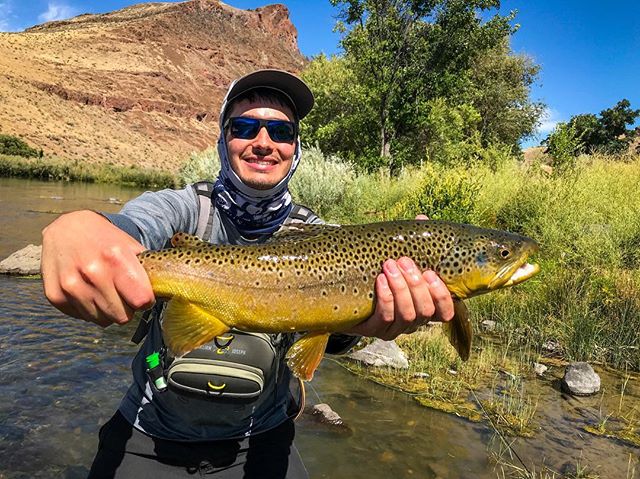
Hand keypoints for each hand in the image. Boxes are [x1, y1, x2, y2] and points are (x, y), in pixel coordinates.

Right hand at [41, 210, 154, 326]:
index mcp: (116, 258)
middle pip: (123, 316)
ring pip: (102, 320)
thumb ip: (146, 270)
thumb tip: (164, 292)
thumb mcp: (129, 246)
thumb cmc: (105, 239)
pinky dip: (89, 309)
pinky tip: (88, 291)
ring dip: (107, 310)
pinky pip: (83, 318)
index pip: (141, 300)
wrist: (66, 228)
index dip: (145, 300)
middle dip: (127, 308)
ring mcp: (71, 285)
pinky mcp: (55, 295)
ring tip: (105, 290)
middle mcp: (92, 272)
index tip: (142, 295)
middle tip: (122, 293)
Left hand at [345, 213, 453, 339]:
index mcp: (424, 307)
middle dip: (415, 284)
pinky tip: (380, 280)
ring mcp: (394, 329)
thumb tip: (422, 219)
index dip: (442, 295)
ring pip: (407, 315)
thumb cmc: (378, 273)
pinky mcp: (374, 330)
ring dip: (400, 288)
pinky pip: (385, 318)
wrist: (344, 295)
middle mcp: (413, 322)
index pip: (446, 312)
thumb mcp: (397, 259)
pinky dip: (385, 298)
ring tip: (388, 266)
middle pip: (425, 311)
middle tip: (403, 260)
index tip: (431, 273)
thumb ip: (412, 243)